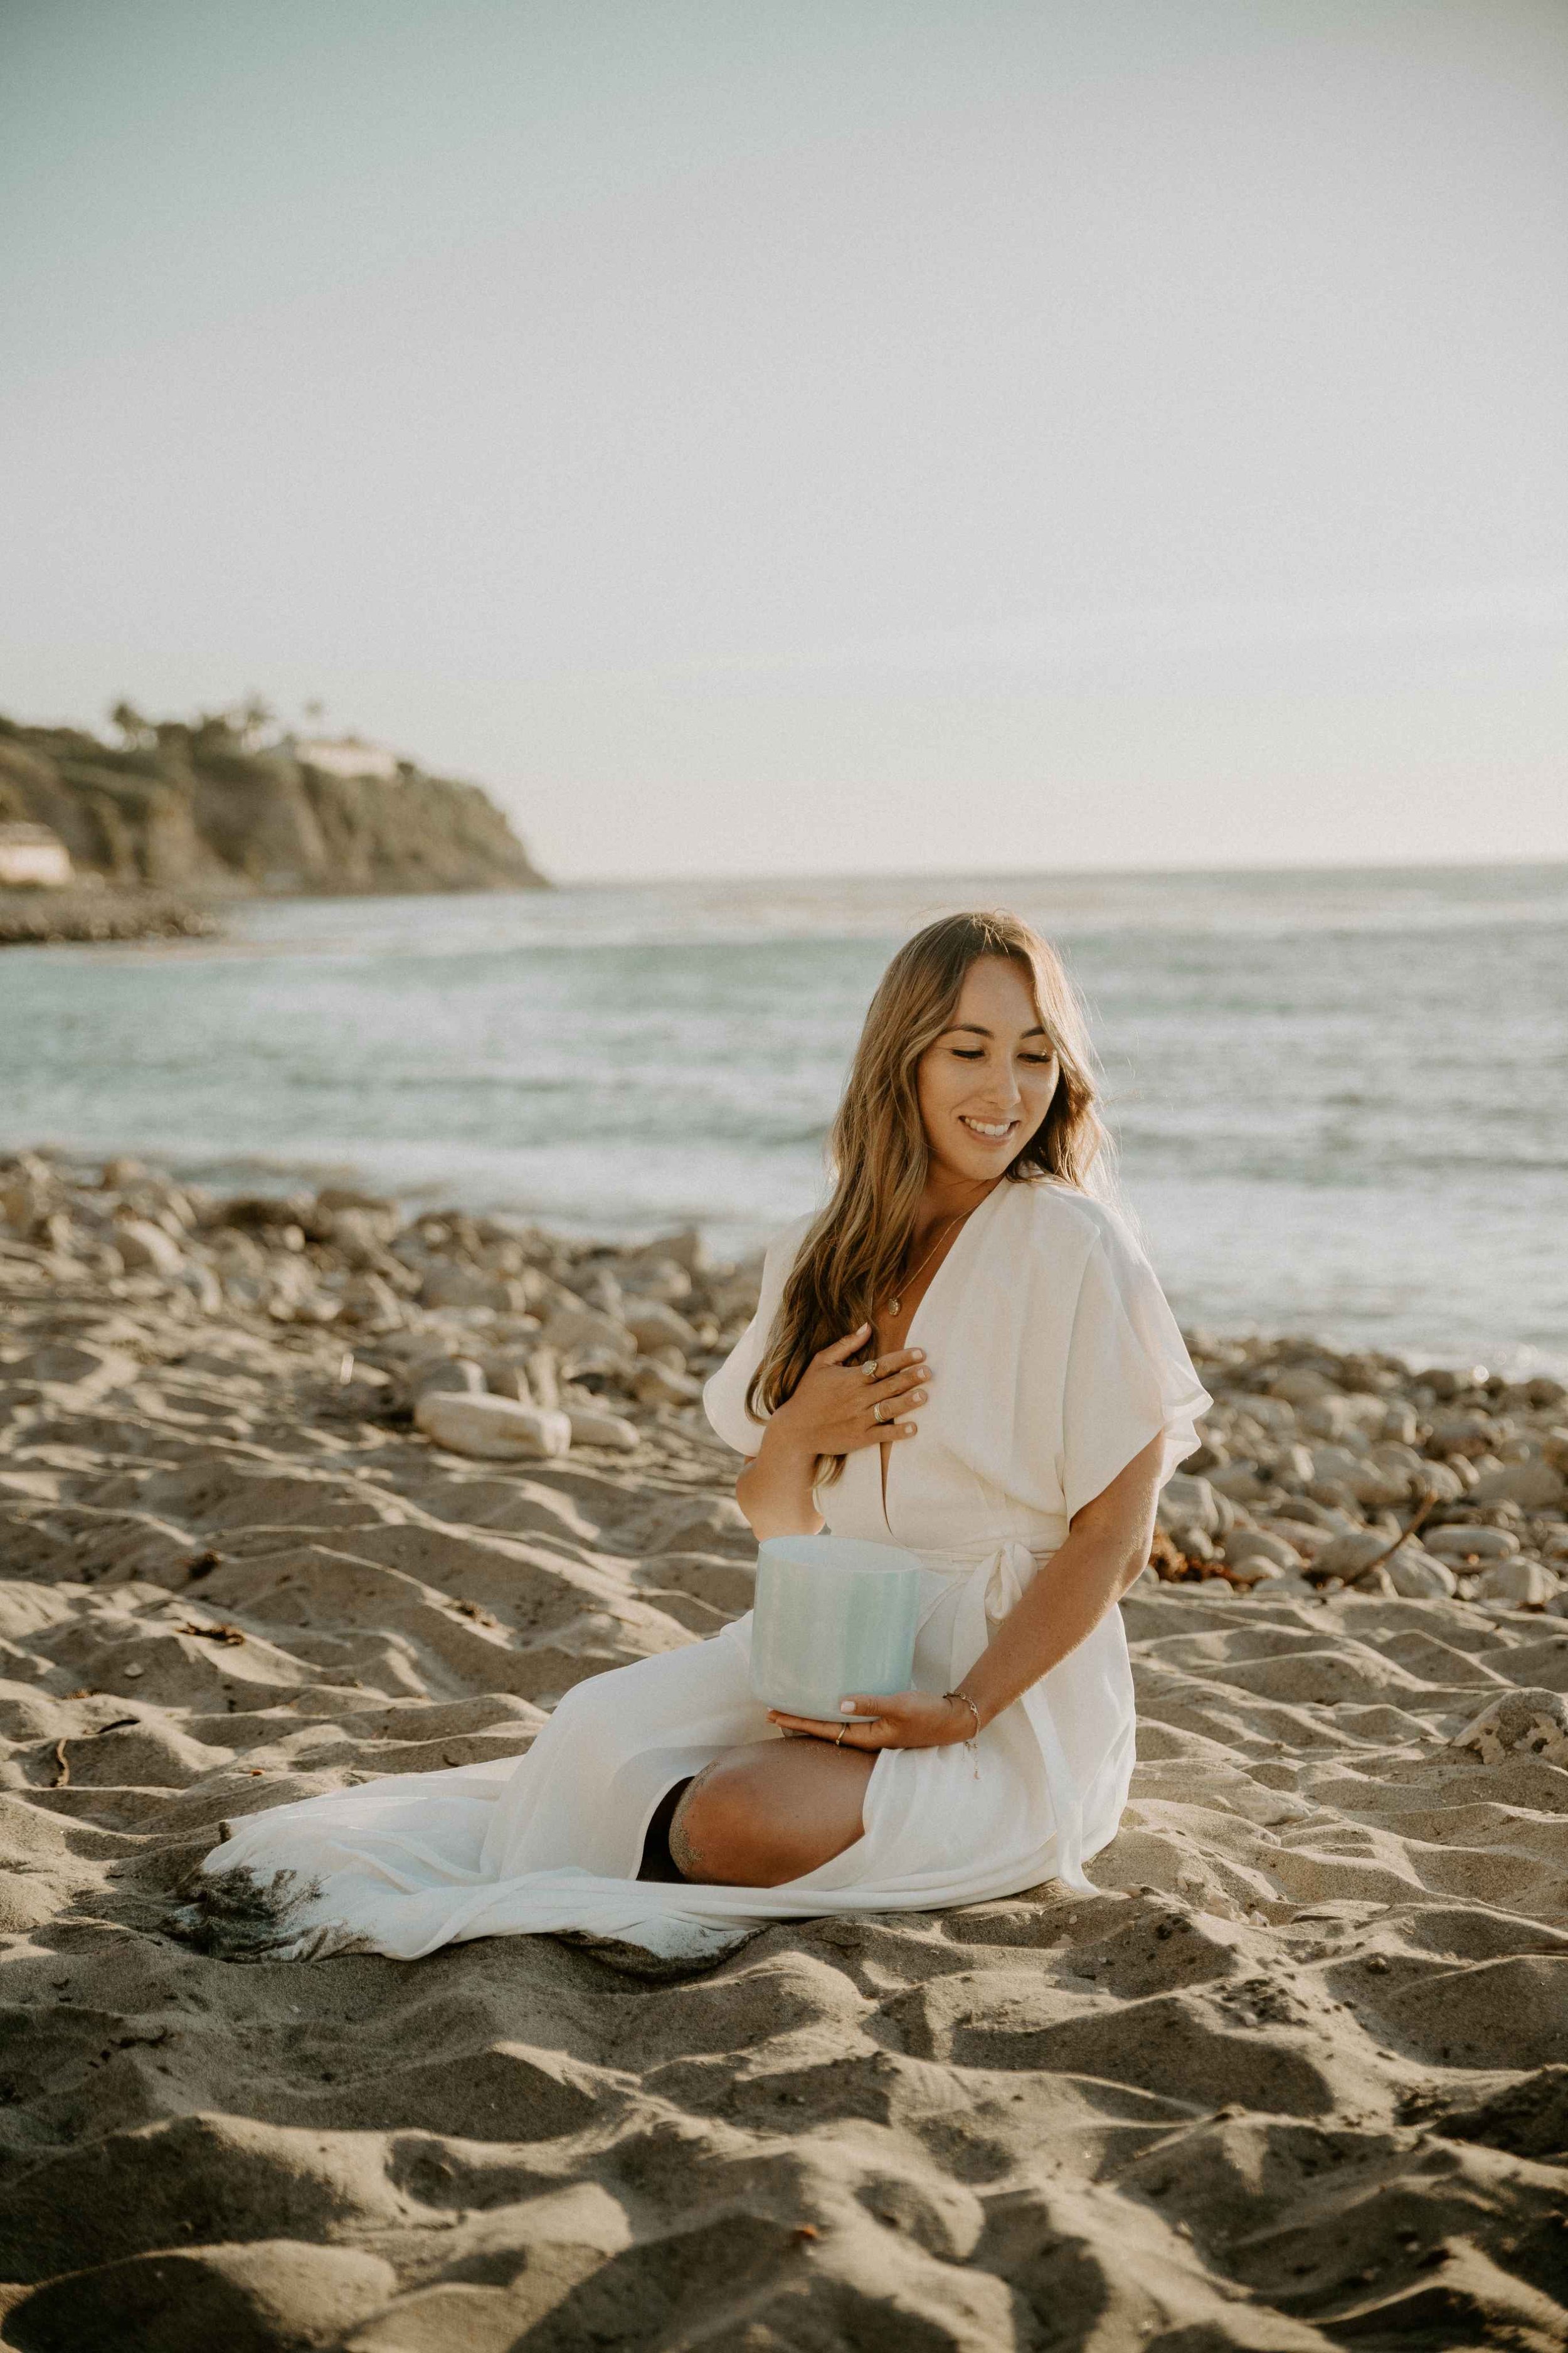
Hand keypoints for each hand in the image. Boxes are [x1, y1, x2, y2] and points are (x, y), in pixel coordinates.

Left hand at [766, 1689, 978, 1749]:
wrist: (953, 1720)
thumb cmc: (927, 1714)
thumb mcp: (901, 1706)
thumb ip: (871, 1704)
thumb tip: (840, 1703)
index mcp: (865, 1738)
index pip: (822, 1730)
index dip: (796, 1721)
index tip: (771, 1713)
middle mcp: (864, 1738)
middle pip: (822, 1731)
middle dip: (797, 1721)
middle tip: (769, 1710)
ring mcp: (871, 1731)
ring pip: (833, 1726)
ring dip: (812, 1716)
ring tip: (791, 1706)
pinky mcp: (879, 1722)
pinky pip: (847, 1718)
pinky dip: (832, 1710)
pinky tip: (827, 1701)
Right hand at [767, 1324, 930, 1462]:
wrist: (795, 1429)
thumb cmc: (808, 1393)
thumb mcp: (821, 1363)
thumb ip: (845, 1345)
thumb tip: (866, 1326)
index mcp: (851, 1378)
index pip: (881, 1365)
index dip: (902, 1359)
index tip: (920, 1353)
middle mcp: (857, 1397)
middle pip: (889, 1385)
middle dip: (911, 1378)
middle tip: (928, 1372)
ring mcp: (859, 1419)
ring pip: (889, 1408)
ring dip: (908, 1402)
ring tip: (924, 1395)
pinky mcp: (860, 1438)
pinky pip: (883, 1435)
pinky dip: (898, 1432)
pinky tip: (913, 1428)